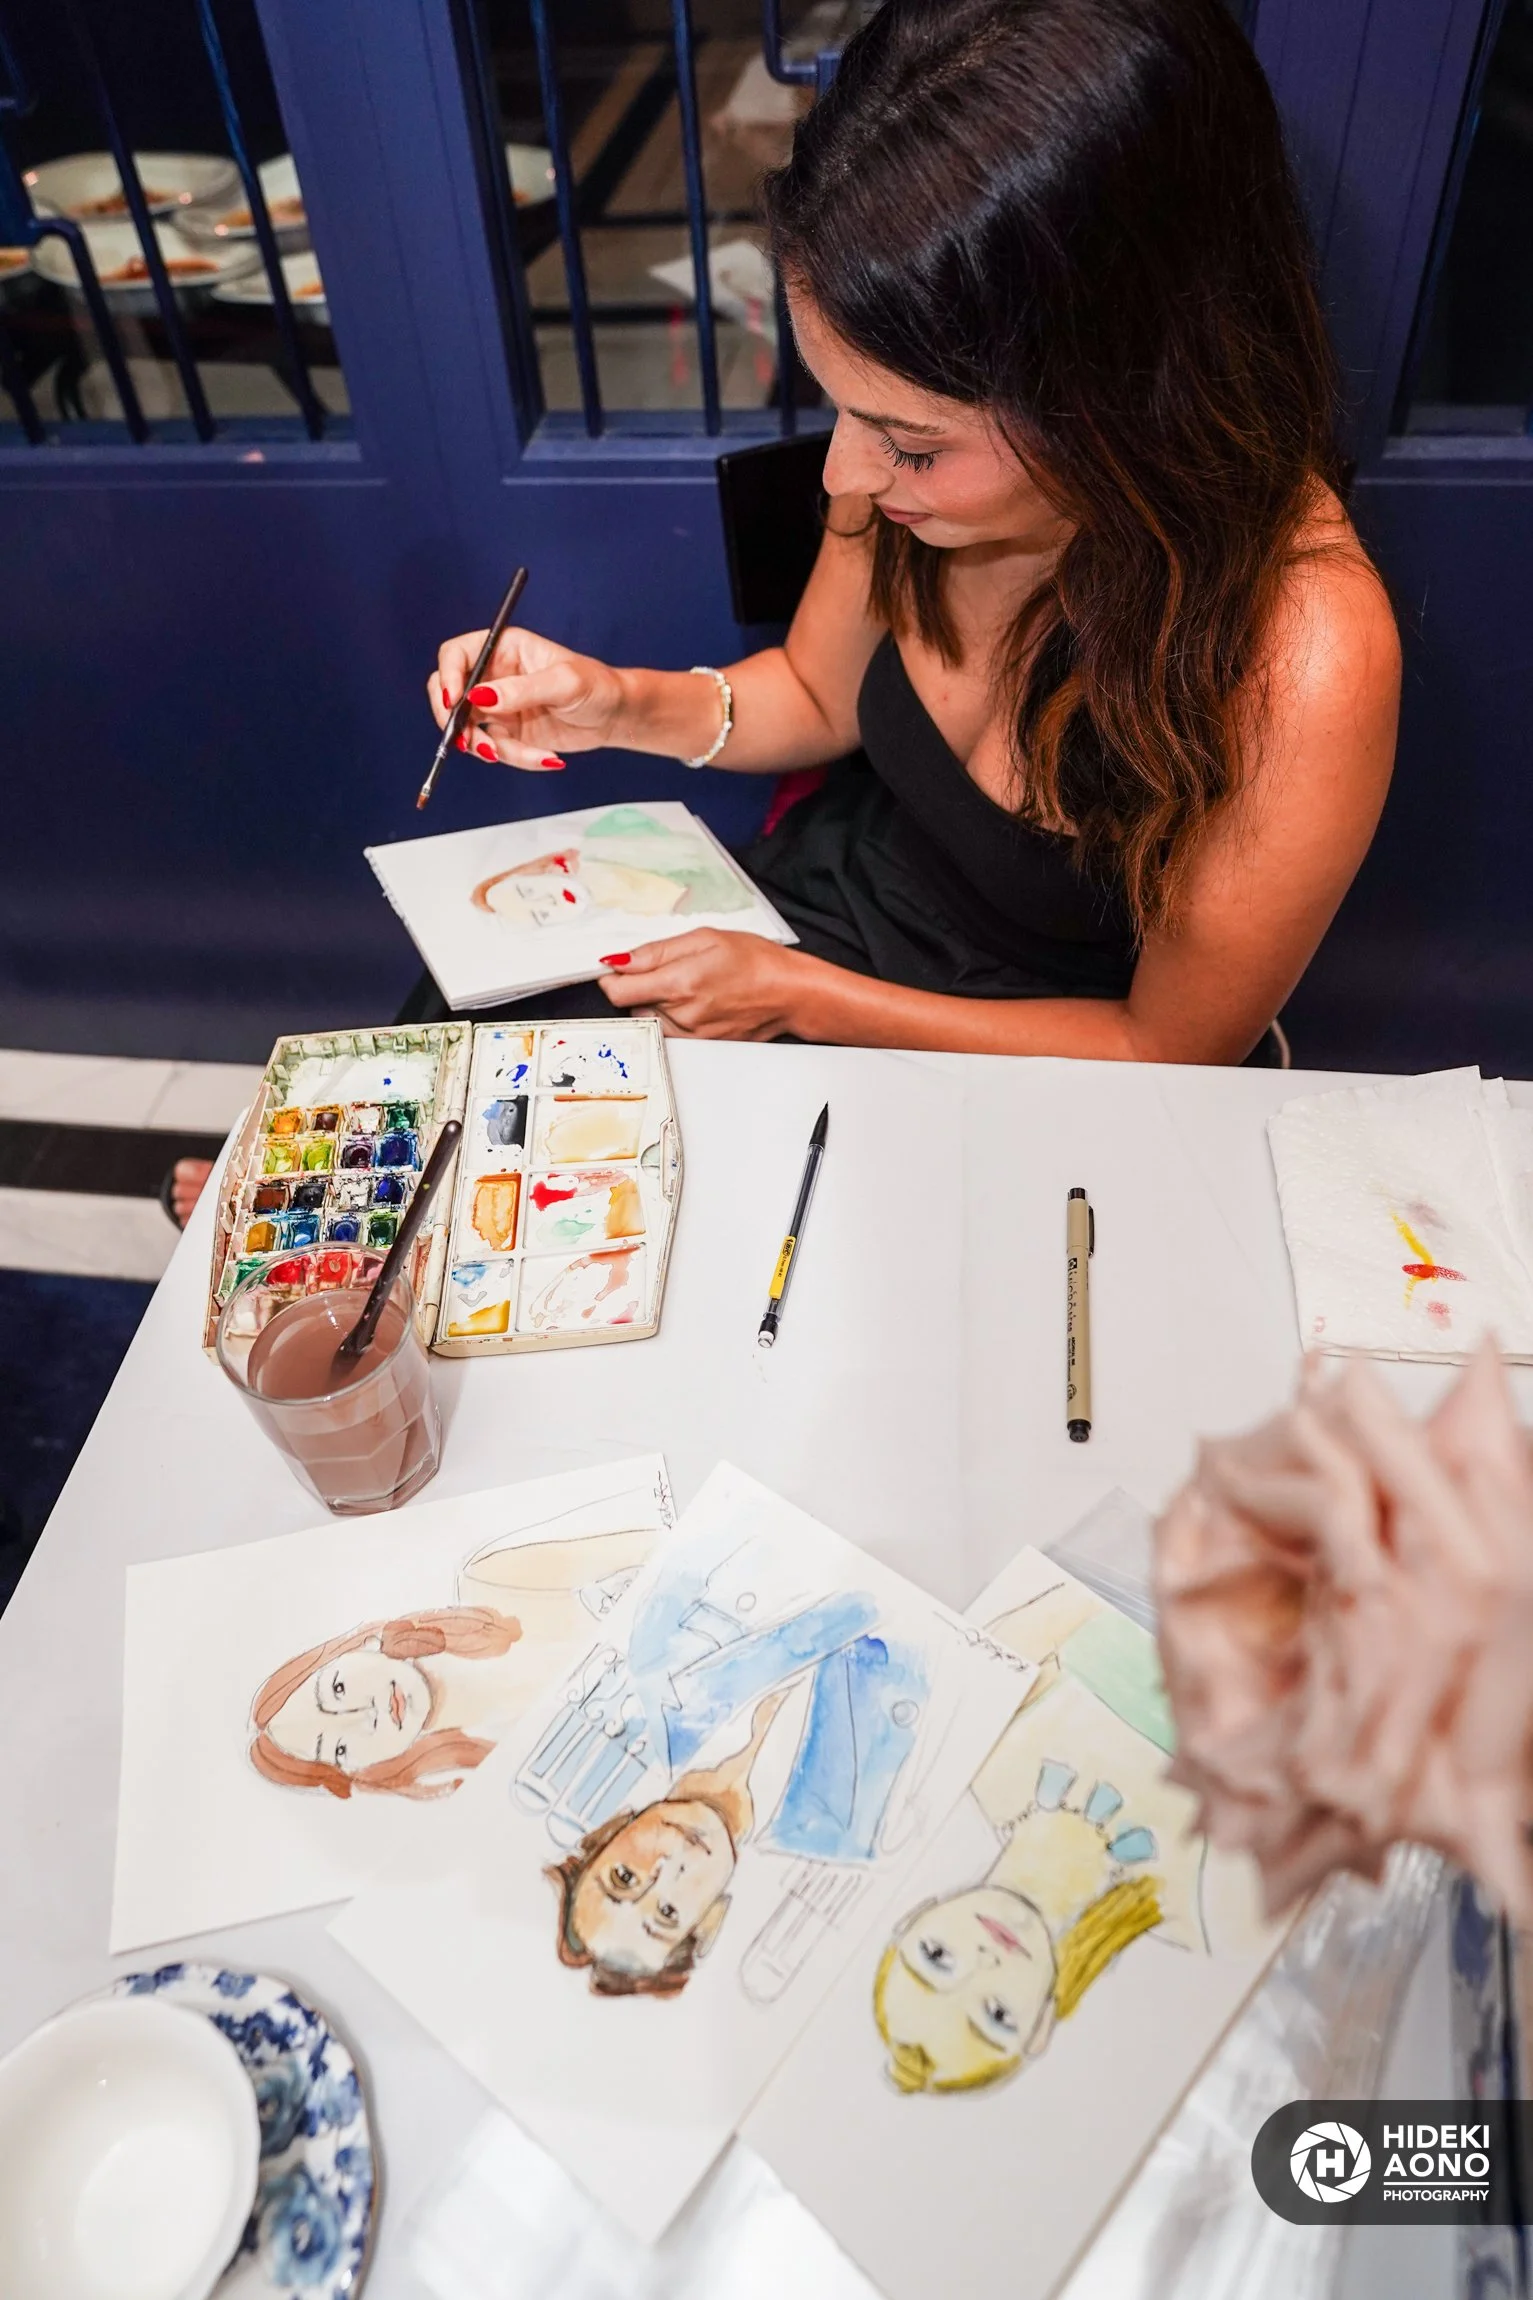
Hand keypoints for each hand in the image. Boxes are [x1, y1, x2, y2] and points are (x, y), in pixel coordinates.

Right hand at [428, 624, 625, 771]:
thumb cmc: (595, 686)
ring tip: (524, 755)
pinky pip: (494, 749)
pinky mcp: (507, 732)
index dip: (447, 676)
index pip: (456, 655)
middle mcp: (493, 674)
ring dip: (487, 747)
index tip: (454, 701)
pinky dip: (515, 758)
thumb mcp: (563, 684)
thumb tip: (479, 697)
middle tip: (468, 741)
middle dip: (453, 720)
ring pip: (467, 728)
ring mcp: (497, 705)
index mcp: (503, 648)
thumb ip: (521, 690)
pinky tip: (548, 758)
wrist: (615, 716)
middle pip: (446, 692)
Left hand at [598, 932, 803, 1040]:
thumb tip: (619, 961)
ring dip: (655, 1003)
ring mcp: (691, 1035)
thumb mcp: (704, 939)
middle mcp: (682, 1015)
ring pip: (650, 1019)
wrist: (789, 992)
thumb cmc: (755, 961)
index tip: (617, 968)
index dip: (612, 978)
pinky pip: (670, 1032)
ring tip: (686, 985)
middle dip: (639, 987)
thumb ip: (656, 952)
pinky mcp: (701, 1045)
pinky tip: (696, 1002)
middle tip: (667, 970)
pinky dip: (673, 1017)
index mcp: (679, 983)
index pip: (618, 992)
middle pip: (631, 1005)